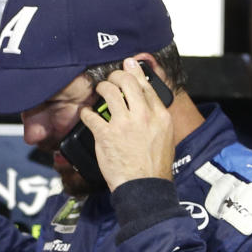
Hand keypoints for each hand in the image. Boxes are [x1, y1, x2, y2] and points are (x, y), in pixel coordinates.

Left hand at [79, 58, 174, 190]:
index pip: (146, 86)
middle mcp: (142, 116)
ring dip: (102, 88)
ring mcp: (123, 124)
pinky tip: (86, 113)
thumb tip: (149, 107)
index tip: (129, 66)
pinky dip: (86, 113)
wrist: (145, 185)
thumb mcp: (166, 137)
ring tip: (99, 90)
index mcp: (160, 116)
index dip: (135, 73)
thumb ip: (157, 119)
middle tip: (110, 78)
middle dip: (116, 75)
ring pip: (109, 93)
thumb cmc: (155, 166)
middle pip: (127, 83)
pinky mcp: (105, 135)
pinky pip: (91, 116)